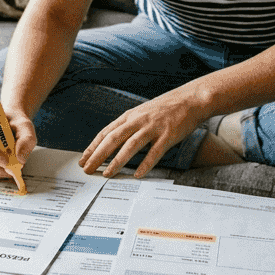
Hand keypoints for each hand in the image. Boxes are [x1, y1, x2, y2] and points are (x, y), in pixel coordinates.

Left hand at [79, 93, 203, 177]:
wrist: (190, 99)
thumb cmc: (165, 109)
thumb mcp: (142, 113)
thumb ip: (129, 126)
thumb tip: (113, 141)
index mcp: (130, 116)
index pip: (106, 132)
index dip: (93, 147)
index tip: (83, 160)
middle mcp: (138, 120)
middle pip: (113, 139)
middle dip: (98, 155)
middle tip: (88, 170)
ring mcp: (153, 127)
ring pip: (131, 145)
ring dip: (117, 161)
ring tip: (107, 174)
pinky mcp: (168, 135)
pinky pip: (155, 152)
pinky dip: (146, 164)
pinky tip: (138, 175)